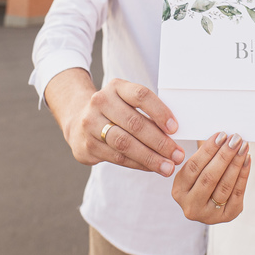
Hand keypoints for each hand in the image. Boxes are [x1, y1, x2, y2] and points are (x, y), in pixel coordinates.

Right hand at [63, 78, 184, 176]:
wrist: (78, 120)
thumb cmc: (115, 111)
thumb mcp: (127, 102)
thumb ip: (147, 113)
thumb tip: (174, 135)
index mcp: (116, 87)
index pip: (141, 95)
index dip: (160, 112)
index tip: (175, 129)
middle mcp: (101, 102)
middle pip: (134, 123)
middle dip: (159, 142)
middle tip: (177, 155)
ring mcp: (91, 123)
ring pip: (125, 144)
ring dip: (150, 158)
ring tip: (167, 167)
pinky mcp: (87, 145)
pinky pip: (117, 157)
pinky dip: (138, 164)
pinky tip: (151, 167)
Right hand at [172, 131, 251, 223]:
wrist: (209, 202)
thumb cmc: (202, 177)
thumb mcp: (195, 168)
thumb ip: (204, 154)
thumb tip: (222, 136)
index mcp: (179, 191)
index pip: (193, 167)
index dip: (208, 150)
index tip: (221, 135)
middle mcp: (191, 206)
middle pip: (209, 177)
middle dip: (224, 155)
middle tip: (235, 139)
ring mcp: (209, 214)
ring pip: (224, 185)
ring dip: (236, 163)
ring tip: (243, 147)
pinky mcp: (227, 216)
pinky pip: (237, 193)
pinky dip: (243, 174)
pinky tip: (247, 160)